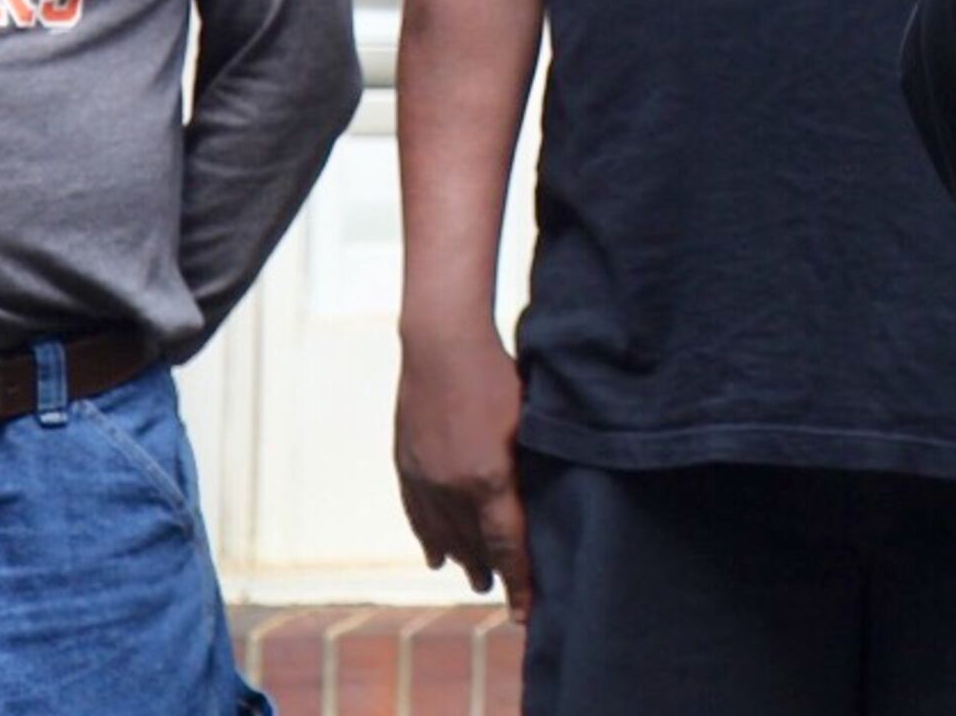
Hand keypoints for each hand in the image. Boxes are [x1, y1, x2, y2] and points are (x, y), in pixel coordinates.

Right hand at [394, 322, 532, 620]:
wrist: (441, 342)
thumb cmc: (499, 373)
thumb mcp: (529, 422)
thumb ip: (534, 466)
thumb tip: (549, 501)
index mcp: (489, 479)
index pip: (508, 546)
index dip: (519, 582)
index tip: (525, 613)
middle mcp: (452, 488)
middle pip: (474, 546)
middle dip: (491, 575)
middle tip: (503, 598)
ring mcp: (424, 477)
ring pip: (442, 535)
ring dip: (460, 560)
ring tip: (474, 580)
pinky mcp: (406, 464)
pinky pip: (416, 514)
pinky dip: (428, 538)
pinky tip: (435, 557)